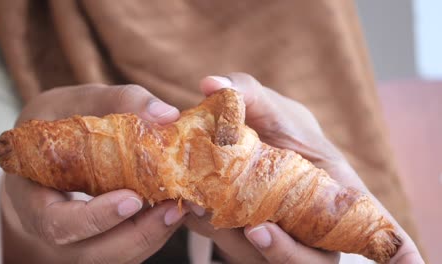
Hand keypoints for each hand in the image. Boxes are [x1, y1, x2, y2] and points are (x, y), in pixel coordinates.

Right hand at [1, 84, 187, 263]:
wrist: (48, 144)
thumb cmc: (57, 121)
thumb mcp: (77, 101)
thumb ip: (119, 101)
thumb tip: (167, 114)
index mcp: (32, 198)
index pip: (57, 224)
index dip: (94, 218)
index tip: (132, 199)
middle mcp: (53, 229)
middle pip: (92, 252)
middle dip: (137, 235)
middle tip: (173, 209)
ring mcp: (77, 239)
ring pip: (114, 257)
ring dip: (151, 238)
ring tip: (180, 209)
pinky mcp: (99, 238)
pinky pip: (126, 250)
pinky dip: (153, 235)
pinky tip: (174, 211)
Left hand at [185, 73, 423, 262]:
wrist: (252, 140)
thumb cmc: (276, 124)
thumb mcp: (267, 106)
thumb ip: (246, 92)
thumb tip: (211, 84)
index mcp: (337, 192)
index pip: (377, 227)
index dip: (398, 249)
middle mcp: (314, 224)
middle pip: (312, 259)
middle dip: (284, 253)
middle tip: (256, 230)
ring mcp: (282, 237)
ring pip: (263, 257)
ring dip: (234, 239)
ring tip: (206, 207)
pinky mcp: (246, 241)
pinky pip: (229, 246)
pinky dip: (210, 230)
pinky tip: (194, 205)